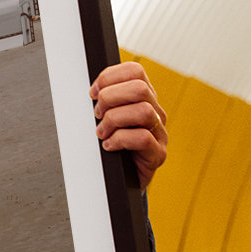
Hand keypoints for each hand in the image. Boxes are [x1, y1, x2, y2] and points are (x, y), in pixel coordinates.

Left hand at [90, 62, 167, 189]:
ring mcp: (159, 133)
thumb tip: (91, 90)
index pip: (134, 71)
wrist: (120, 181)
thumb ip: (103, 101)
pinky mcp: (158, 154)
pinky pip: (143, 138)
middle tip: (97, 114)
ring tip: (102, 132)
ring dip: (114, 120)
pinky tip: (109, 146)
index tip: (93, 93)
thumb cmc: (111, 146)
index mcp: (143, 98)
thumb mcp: (105, 118)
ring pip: (143, 111)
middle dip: (110, 98)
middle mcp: (155, 112)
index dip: (109, 77)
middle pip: (140, 88)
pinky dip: (119, 140)